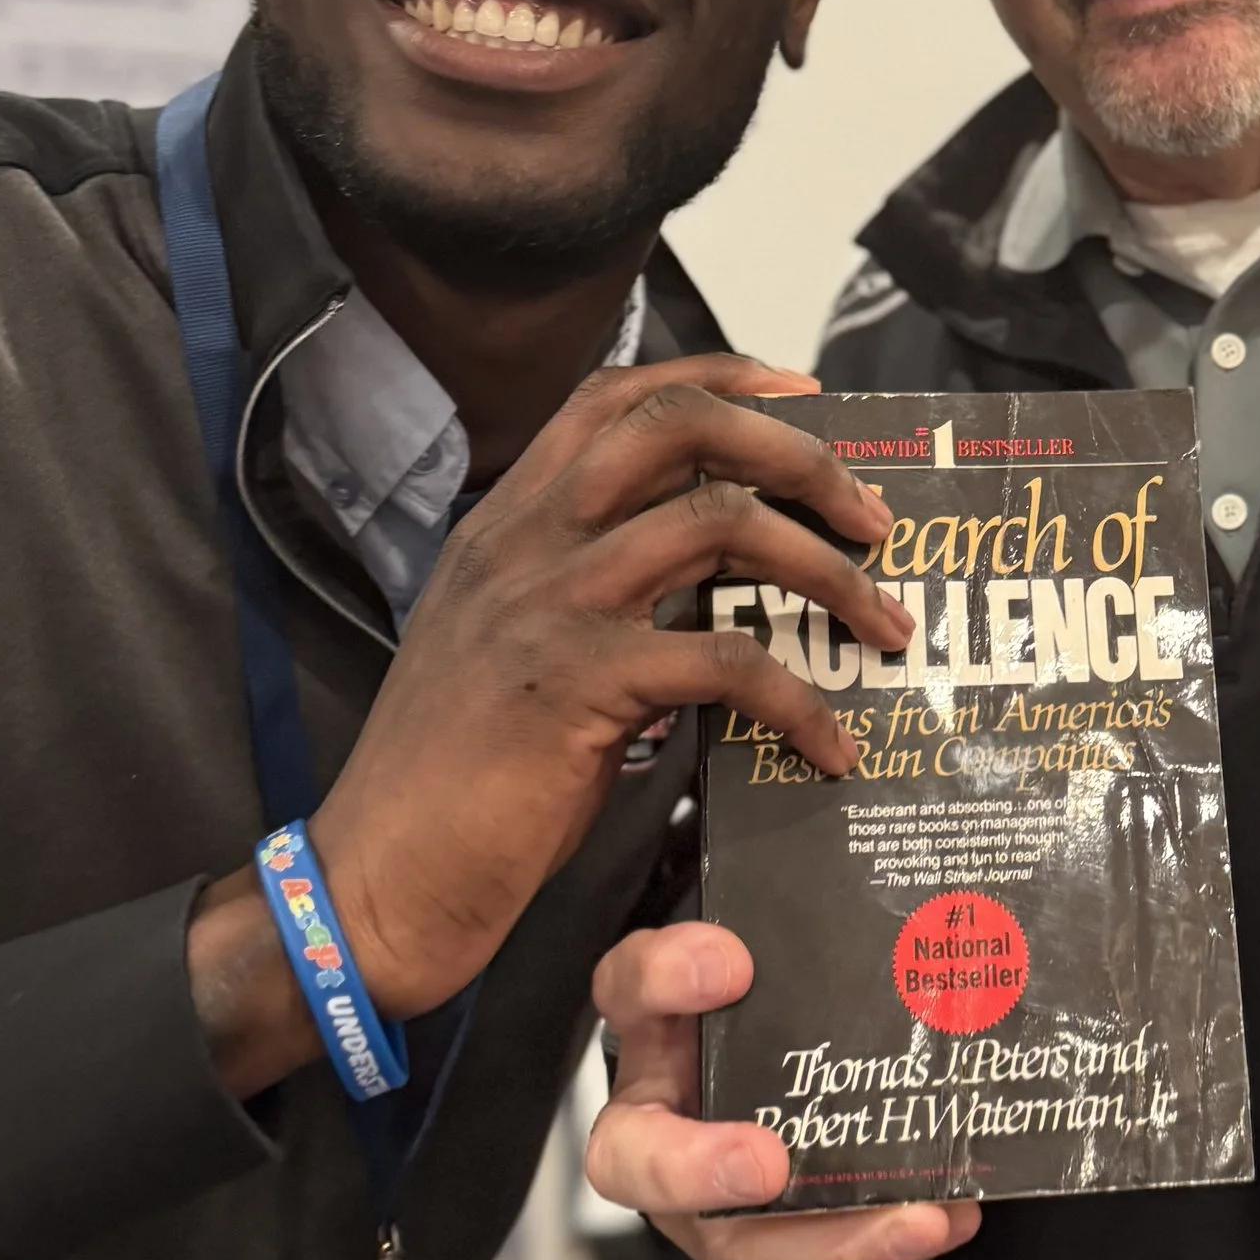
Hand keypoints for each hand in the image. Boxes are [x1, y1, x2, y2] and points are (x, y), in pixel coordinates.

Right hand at [309, 358, 912, 1018]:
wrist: (376, 881)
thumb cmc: (456, 781)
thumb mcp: (517, 649)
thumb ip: (595, 594)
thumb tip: (721, 584)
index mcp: (508, 522)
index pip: (616, 398)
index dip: (722, 379)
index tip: (807, 393)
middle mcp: (525, 540)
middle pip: (679, 427)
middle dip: (797, 452)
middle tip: (872, 514)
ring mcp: (548, 605)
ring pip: (718, 524)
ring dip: (826, 571)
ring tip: (884, 626)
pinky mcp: (577, 685)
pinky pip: (725, 661)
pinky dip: (798, 701)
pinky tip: (830, 747)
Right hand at [586, 924, 981, 1259]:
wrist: (771, 1017)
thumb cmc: (769, 976)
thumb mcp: (769, 931)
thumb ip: (796, 901)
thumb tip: (873, 825)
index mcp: (653, 1019)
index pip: (629, 986)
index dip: (667, 977)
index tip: (731, 962)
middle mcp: (664, 1112)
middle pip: (631, 1158)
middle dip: (697, 1168)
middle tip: (767, 1164)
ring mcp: (708, 1184)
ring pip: (732, 1240)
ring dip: (826, 1238)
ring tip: (916, 1216)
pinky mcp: (762, 1230)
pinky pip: (811, 1253)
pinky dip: (878, 1239)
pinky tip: (954, 1213)